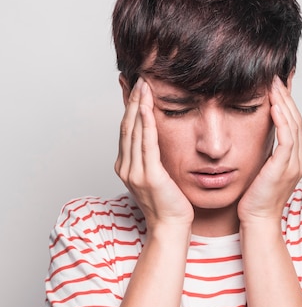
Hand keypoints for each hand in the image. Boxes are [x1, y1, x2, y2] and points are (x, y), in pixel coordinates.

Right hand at [115, 78, 193, 230]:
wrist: (170, 227)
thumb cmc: (169, 204)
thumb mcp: (158, 176)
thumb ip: (153, 157)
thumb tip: (158, 139)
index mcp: (126, 167)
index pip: (126, 131)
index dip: (130, 108)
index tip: (136, 88)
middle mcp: (126, 168)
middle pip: (127, 127)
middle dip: (132, 101)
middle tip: (139, 78)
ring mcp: (135, 172)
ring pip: (134, 132)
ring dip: (138, 106)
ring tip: (143, 85)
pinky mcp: (149, 176)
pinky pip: (146, 144)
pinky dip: (145, 124)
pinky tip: (146, 107)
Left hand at [238, 76, 301, 223]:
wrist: (257, 220)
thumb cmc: (255, 198)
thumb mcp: (262, 168)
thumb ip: (265, 151)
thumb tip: (255, 134)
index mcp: (296, 158)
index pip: (293, 123)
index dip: (286, 103)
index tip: (275, 85)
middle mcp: (300, 158)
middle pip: (296, 119)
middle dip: (286, 97)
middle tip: (275, 77)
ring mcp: (294, 163)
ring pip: (294, 125)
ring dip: (284, 103)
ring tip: (274, 85)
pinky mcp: (284, 168)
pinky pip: (287, 139)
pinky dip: (282, 121)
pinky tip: (274, 106)